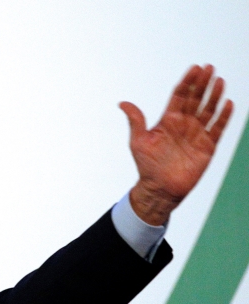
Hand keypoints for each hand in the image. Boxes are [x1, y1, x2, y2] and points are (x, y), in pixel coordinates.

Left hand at [120, 65, 233, 225]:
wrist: (160, 187)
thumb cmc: (147, 165)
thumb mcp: (138, 141)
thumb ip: (136, 121)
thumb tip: (123, 103)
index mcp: (168, 120)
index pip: (180, 96)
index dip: (187, 82)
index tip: (194, 68)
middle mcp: (184, 124)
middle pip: (196, 99)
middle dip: (202, 83)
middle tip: (209, 68)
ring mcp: (197, 134)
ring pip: (208, 110)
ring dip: (214, 95)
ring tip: (219, 80)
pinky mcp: (207, 146)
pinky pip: (217, 128)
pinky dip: (223, 116)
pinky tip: (227, 103)